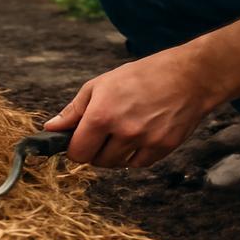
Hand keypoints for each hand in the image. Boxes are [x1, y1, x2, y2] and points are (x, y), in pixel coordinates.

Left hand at [41, 47, 223, 167]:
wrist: (188, 76)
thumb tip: (51, 128)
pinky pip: (139, 163)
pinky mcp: (163, 148)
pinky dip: (135, 155)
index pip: (77, 152)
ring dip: (114, 153)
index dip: (74, 147)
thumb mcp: (101, 85)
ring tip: (124, 129)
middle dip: (94, 150)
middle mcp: (123, 131)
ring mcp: (145, 141)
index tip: (79, 139)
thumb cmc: (142, 76)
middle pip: (95, 161)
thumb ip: (74, 110)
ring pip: (117, 164)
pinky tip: (141, 134)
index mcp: (102, 114)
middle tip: (104, 131)